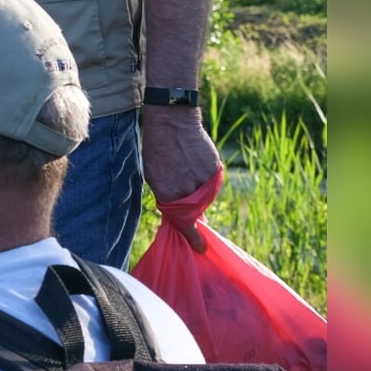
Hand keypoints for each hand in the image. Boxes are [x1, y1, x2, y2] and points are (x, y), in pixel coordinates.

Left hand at [141, 106, 220, 251]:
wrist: (173, 123)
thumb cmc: (157, 150)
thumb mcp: (154, 177)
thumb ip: (168, 198)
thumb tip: (180, 214)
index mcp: (171, 195)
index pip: (185, 224)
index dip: (193, 237)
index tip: (201, 248)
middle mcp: (191, 191)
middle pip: (195, 210)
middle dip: (191, 208)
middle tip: (181, 188)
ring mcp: (206, 180)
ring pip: (204, 197)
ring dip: (197, 191)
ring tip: (184, 169)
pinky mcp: (216, 170)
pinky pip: (211, 183)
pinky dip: (204, 179)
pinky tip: (193, 162)